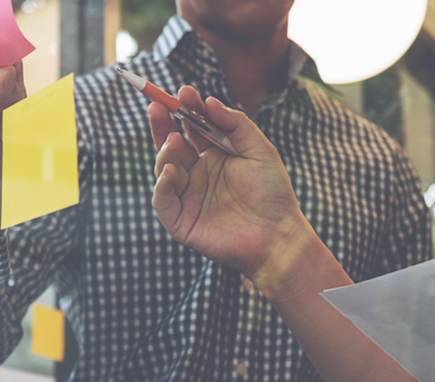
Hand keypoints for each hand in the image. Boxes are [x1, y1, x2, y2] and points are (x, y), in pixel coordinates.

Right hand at [149, 86, 310, 278]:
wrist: (278, 235)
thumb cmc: (272, 193)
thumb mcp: (259, 149)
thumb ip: (236, 124)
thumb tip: (209, 101)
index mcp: (213, 156)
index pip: (191, 128)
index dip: (185, 109)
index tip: (183, 92)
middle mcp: (196, 174)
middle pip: (170, 144)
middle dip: (162, 124)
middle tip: (157, 105)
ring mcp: (186, 196)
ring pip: (163, 168)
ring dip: (164, 151)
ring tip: (174, 141)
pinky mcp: (180, 221)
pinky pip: (162, 200)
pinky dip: (162, 184)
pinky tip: (171, 171)